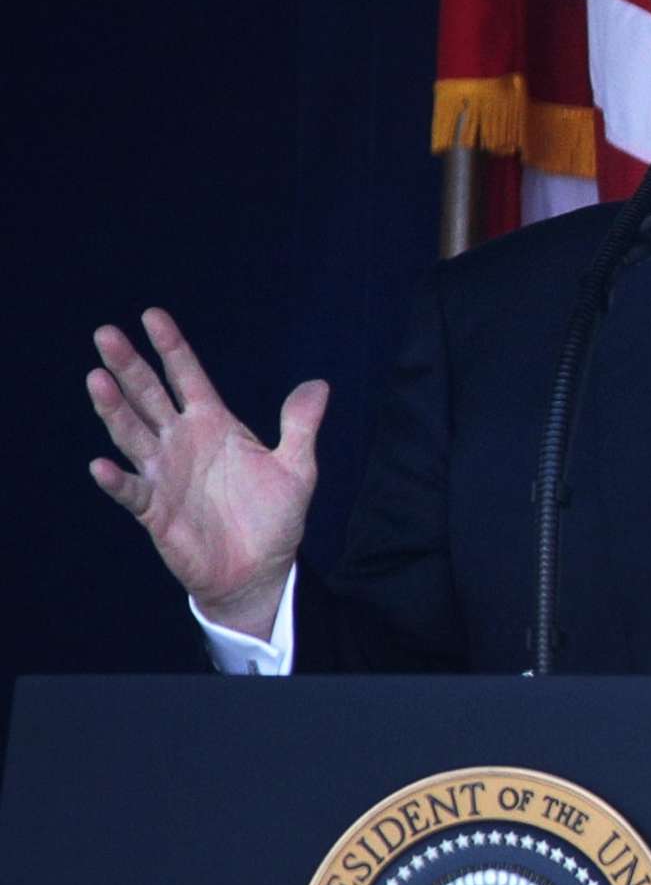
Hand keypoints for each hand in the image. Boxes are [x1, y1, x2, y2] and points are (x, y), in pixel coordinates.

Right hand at [86, 308, 325, 631]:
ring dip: (113, 409)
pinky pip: (132, 492)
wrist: (261, 569)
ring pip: (131, 434)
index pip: (187, 377)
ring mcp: (164, 474)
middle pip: (149, 396)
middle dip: (128, 367)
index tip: (151, 315)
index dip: (172, 347)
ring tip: (96, 380)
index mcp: (215, 424)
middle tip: (106, 335)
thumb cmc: (275, 517)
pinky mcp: (155, 511)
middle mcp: (182, 442)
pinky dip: (117, 480)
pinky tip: (101, 465)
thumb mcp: (298, 468)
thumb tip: (319, 384)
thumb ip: (301, 426)